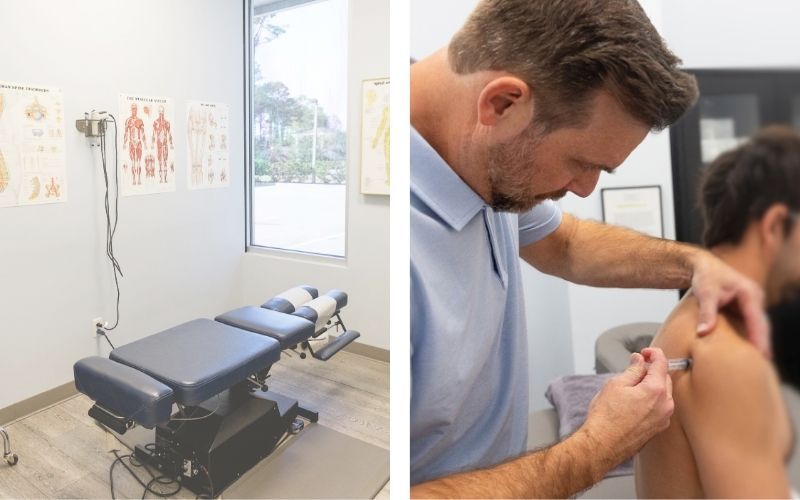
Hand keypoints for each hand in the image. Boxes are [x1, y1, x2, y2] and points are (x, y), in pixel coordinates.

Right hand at [580, 348, 672, 470]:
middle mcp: (665, 405)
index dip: (653, 353)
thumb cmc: (606, 416)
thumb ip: (633, 369)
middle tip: (635, 367)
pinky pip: (659, 407)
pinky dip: (651, 399)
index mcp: (656, 390)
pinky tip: (634, 401)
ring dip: (651, 385)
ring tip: (631, 386)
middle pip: (664, 378)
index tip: (645, 352)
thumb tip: (640, 360)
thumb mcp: (616, 384)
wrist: (602, 444)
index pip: (662, 363)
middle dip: (652, 370)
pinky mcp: (658, 429)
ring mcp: (663, 419)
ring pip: (663, 394)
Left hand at [691, 251, 769, 356]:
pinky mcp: (744, 307)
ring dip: (758, 340)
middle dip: (763, 343)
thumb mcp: (705, 293)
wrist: (702, 266)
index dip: (760, 338)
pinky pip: (750, 324)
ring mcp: (751, 303)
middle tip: (764, 363)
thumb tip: (703, 333)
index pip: (757, 320)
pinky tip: (748, 349)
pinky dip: (750, 335)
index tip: (763, 354)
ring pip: (757, 325)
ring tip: (759, 361)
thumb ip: (706, 313)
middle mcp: (754, 298)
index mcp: (749, 293)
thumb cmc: (705, 276)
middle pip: (762, 324)